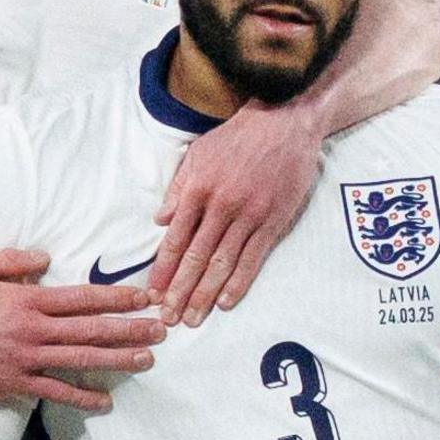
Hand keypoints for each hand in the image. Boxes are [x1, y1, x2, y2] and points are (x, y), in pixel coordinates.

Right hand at [0, 249, 164, 411]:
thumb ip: (11, 260)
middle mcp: (32, 329)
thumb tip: (44, 258)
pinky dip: (82, 397)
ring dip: (117, 359)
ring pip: (81, 359)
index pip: (80, 297)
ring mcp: (26, 359)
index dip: (115, 297)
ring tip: (147, 359)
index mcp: (25, 299)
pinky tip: (106, 401)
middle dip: (130, 328)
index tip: (142, 297)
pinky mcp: (15, 384)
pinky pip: (56, 392)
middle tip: (161, 329)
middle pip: (91, 328)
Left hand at [151, 98, 324, 326]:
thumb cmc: (238, 137)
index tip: (154, 292)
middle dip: (180, 291)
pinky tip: (225, 301)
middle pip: (196, 257)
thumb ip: (178, 189)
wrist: (285, 121)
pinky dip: (238, 282)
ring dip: (205, 294)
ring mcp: (249, 215)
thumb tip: (160, 221)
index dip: (164, 269)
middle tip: (169, 318)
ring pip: (222, 263)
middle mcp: (221, 206)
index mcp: (198, 189)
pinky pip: (253, 258)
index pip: (175, 239)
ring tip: (193, 318)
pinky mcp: (273, 221)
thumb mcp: (198, 153)